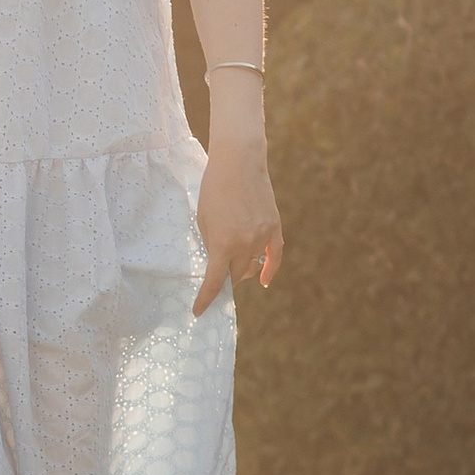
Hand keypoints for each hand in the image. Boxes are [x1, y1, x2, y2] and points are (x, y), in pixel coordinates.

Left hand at [193, 127, 281, 311]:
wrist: (238, 162)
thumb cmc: (213, 188)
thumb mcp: (203, 220)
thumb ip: (211, 244)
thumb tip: (218, 263)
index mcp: (222, 244)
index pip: (214, 283)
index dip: (206, 300)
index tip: (199, 312)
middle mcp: (244, 244)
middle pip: (235, 276)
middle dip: (225, 280)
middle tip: (217, 280)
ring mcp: (262, 236)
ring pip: (252, 265)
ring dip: (242, 269)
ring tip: (234, 266)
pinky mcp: (274, 227)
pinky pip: (275, 256)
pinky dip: (270, 269)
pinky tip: (264, 281)